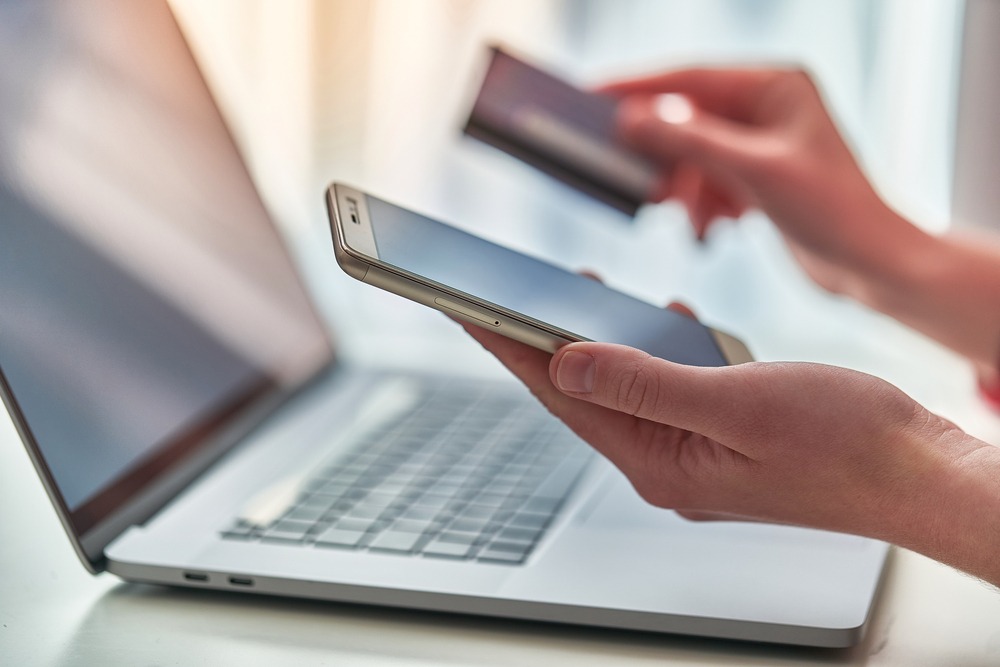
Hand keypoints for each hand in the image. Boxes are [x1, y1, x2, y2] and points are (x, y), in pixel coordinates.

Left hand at [461, 323, 999, 584]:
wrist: (918, 471)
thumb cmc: (845, 442)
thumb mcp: (736, 401)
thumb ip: (645, 381)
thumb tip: (566, 358)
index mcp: (660, 462)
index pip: (563, 395)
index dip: (510, 347)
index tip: (468, 308)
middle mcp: (667, 463)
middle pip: (583, 393)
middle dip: (539, 341)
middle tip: (500, 295)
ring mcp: (693, 452)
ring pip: (625, 387)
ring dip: (598, 341)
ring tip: (568, 296)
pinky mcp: (720, 436)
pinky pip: (667, 388)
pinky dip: (655, 350)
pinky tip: (660, 320)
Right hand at [602, 68, 927, 296]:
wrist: (872, 264)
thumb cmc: (837, 210)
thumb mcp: (756, 171)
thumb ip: (692, 141)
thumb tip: (634, 118)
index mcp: (775, 85)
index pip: (690, 77)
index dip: (638, 87)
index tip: (593, 95)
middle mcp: (766, 106)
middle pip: (687, 117)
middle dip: (663, 154)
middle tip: (636, 178)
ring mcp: (759, 142)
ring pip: (692, 154)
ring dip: (684, 187)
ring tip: (693, 215)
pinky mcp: (755, 177)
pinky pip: (706, 180)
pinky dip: (701, 203)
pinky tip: (712, 224)